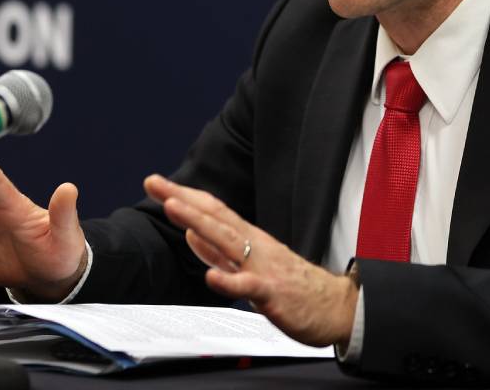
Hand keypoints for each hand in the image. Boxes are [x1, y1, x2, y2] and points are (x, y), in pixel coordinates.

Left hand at [144, 175, 356, 348]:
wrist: (336, 308)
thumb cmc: (293, 287)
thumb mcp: (249, 266)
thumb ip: (219, 252)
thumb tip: (189, 233)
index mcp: (248, 239)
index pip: (211, 211)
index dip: (183, 196)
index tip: (155, 183)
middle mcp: (254, 246)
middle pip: (214, 217)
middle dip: (182, 198)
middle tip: (153, 182)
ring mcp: (263, 267)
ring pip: (227, 241)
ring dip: (198, 223)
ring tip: (172, 207)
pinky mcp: (273, 293)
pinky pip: (248, 286)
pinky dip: (228, 280)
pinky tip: (210, 276)